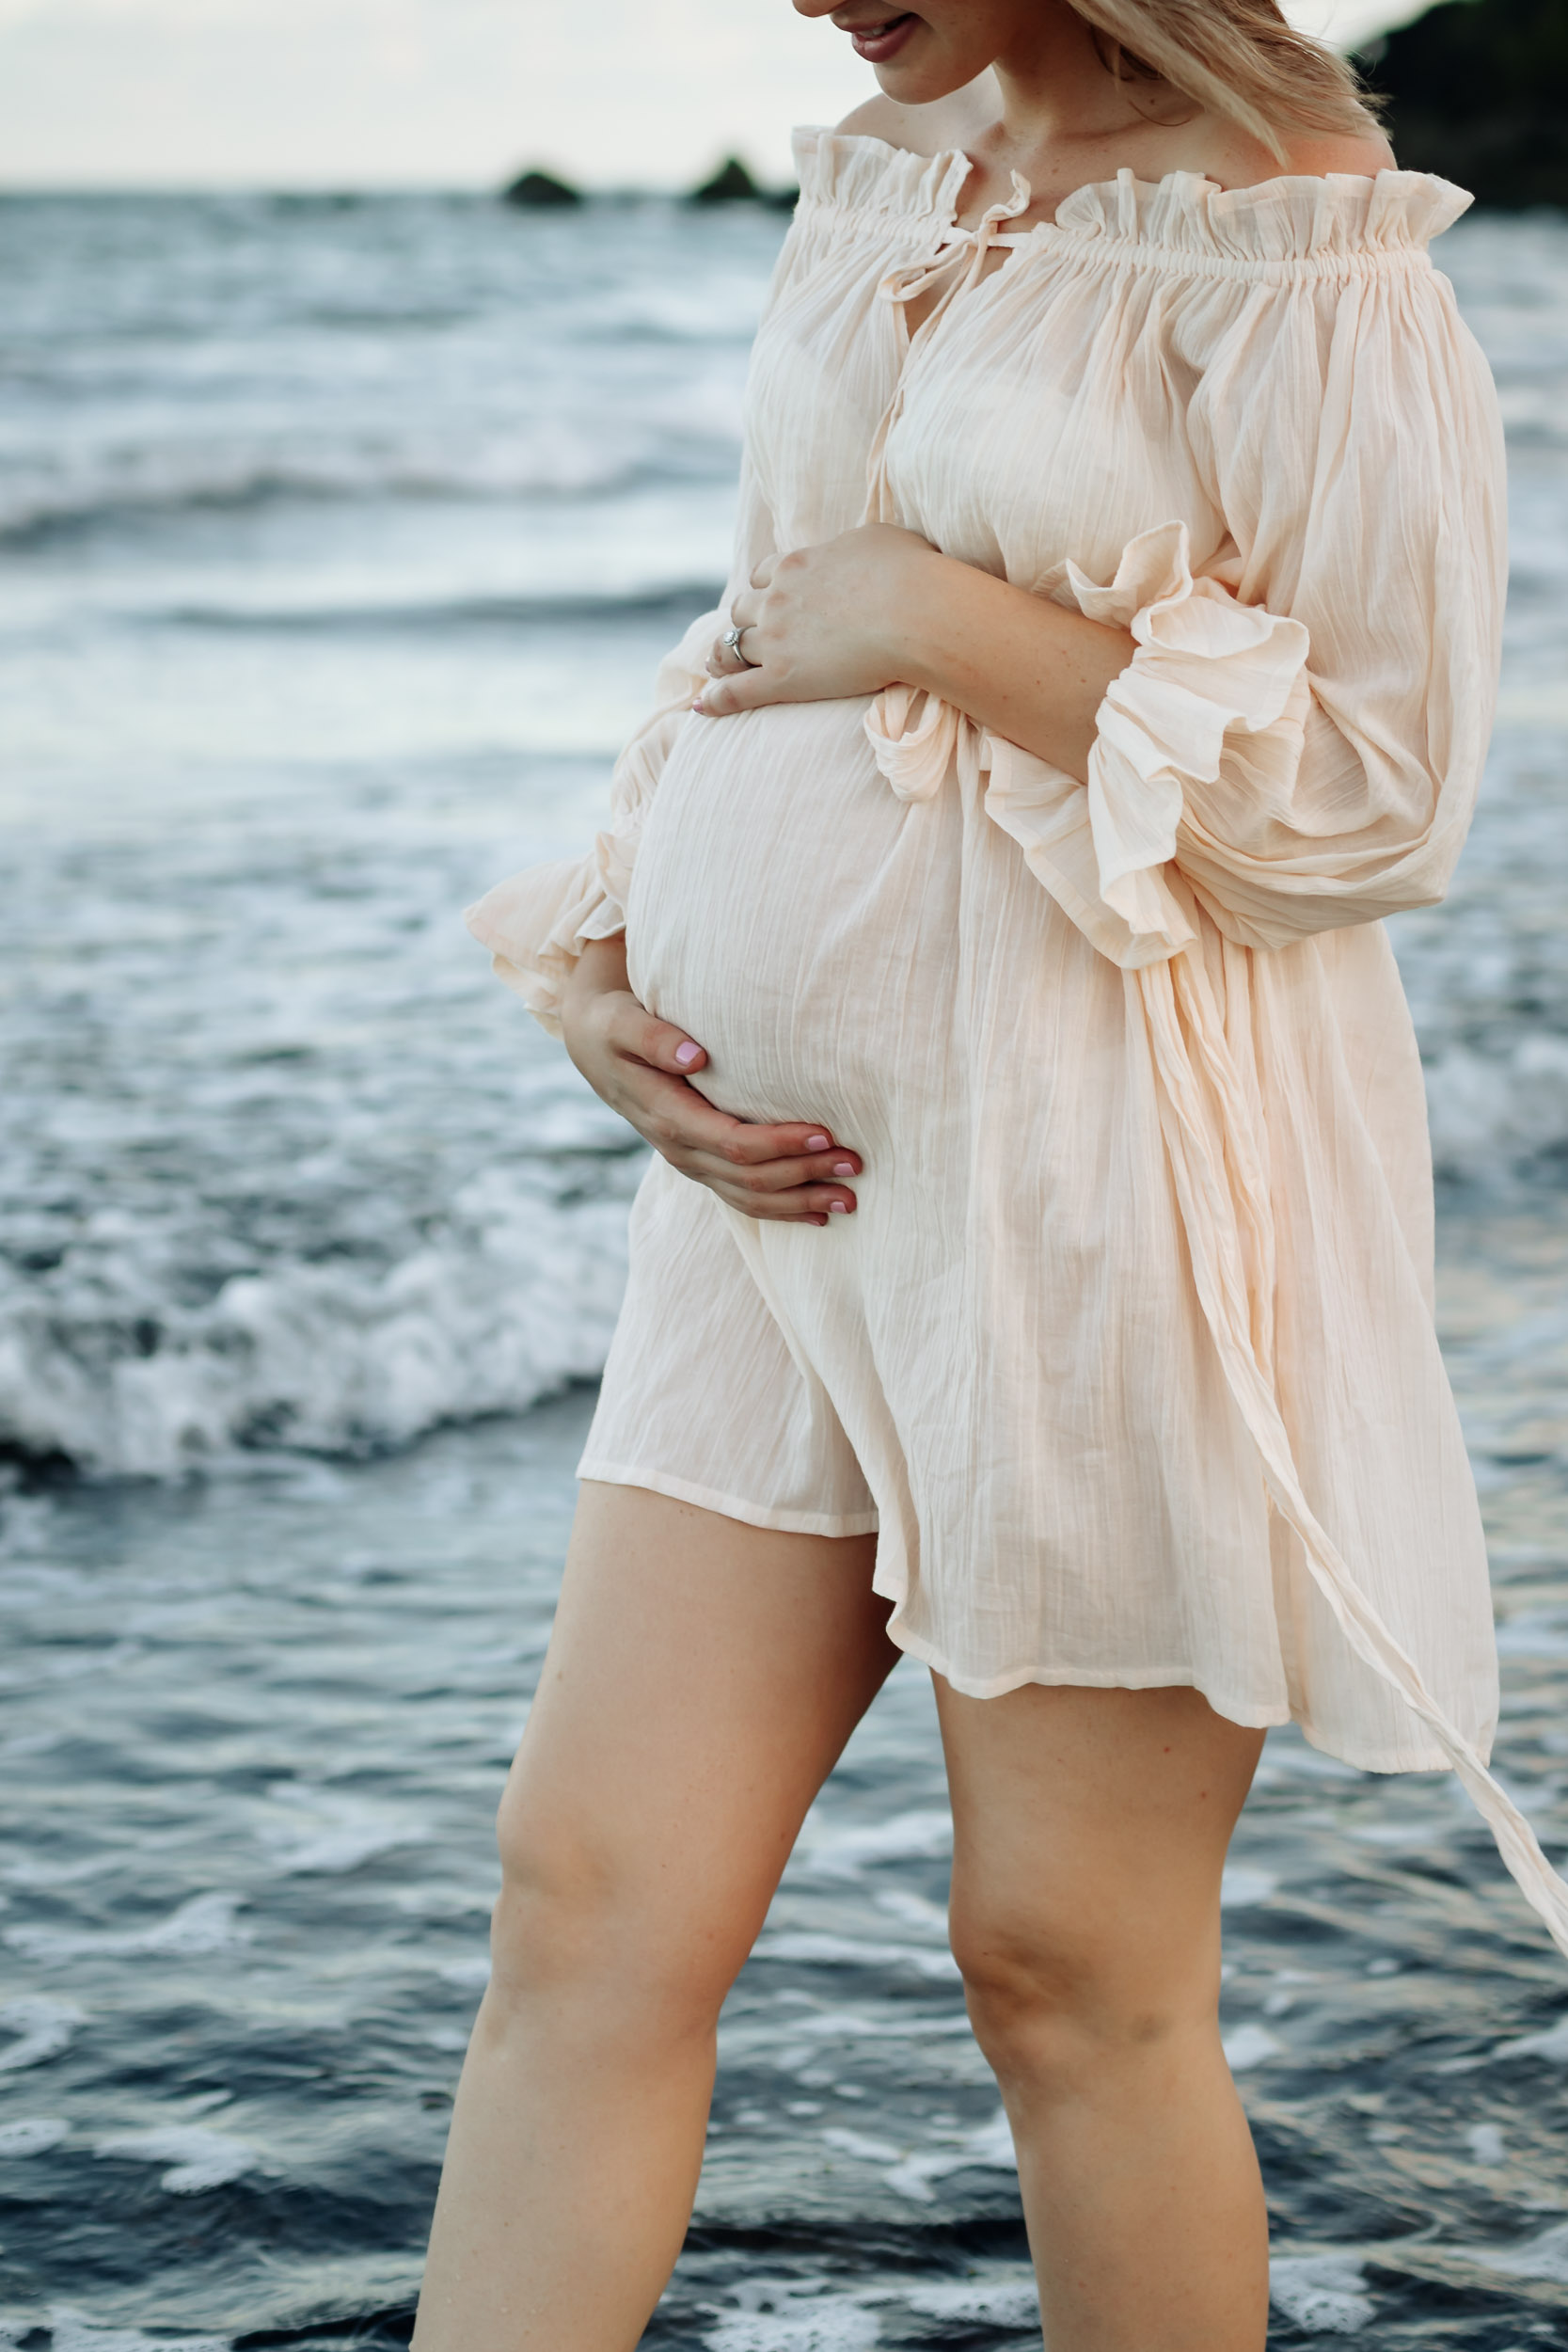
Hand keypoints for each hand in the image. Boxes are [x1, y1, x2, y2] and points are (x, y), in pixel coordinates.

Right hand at [559, 938, 860, 1226]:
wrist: (594, 1046)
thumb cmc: (615, 1025)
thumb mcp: (623, 1022)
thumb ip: (656, 1038)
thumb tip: (697, 1056)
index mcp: (667, 1117)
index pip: (732, 1142)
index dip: (780, 1143)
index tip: (825, 1133)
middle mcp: (679, 1149)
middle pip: (749, 1177)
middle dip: (803, 1175)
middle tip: (854, 1164)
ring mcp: (690, 1162)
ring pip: (748, 1197)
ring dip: (800, 1201)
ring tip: (849, 1200)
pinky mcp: (700, 1164)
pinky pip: (742, 1198)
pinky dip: (781, 1209)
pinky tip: (818, 1214)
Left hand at [695, 523, 939, 716]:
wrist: (915, 614)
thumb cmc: (910, 573)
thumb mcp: (879, 538)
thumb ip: (852, 546)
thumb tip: (853, 552)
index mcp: (798, 564)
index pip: (764, 573)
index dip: (764, 586)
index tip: (768, 596)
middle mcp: (777, 598)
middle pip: (743, 610)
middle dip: (745, 621)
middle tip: (747, 636)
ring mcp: (776, 639)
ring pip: (734, 648)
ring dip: (726, 657)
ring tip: (718, 668)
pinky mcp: (782, 678)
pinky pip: (737, 691)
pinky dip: (717, 700)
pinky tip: (703, 707)